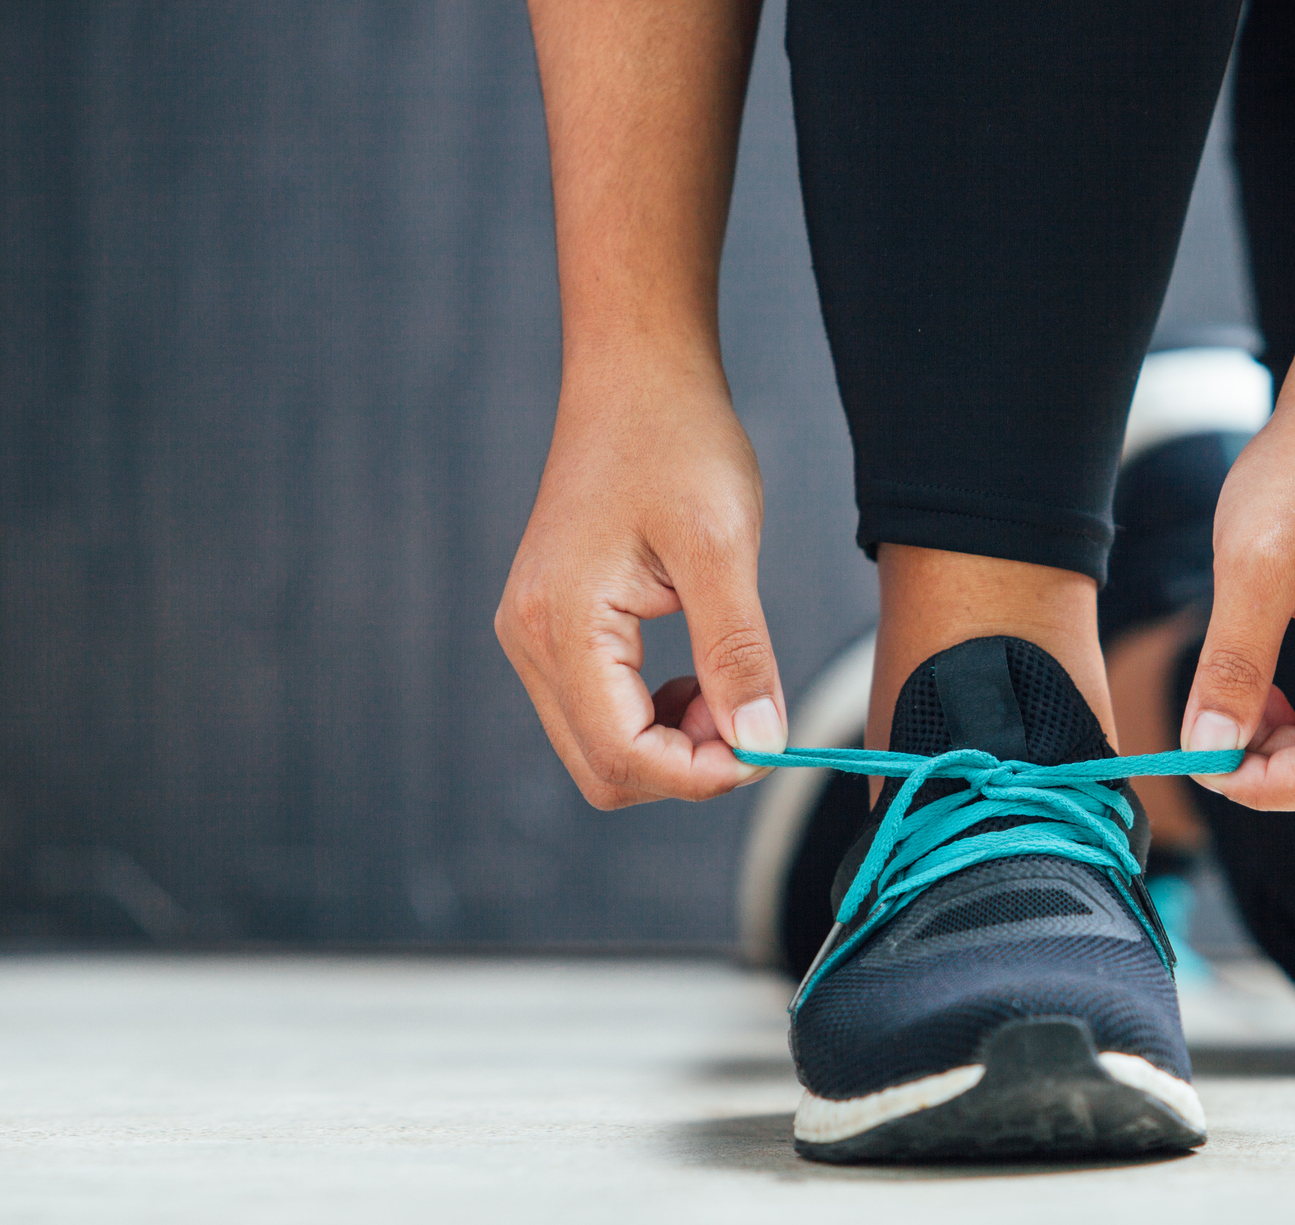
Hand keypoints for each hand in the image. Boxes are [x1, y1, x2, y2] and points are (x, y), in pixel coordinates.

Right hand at [495, 367, 784, 808]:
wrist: (637, 379)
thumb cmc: (677, 444)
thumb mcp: (722, 549)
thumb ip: (738, 654)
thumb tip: (761, 744)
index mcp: (559, 624)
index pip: (623, 756)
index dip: (700, 775)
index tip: (766, 748)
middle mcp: (529, 640)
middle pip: (604, 769)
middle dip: (686, 768)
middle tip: (751, 716)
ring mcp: (534, 635)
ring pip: (602, 748)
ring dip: (674, 744)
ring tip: (729, 686)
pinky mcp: (553, 628)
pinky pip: (601, 710)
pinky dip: (657, 717)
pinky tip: (700, 675)